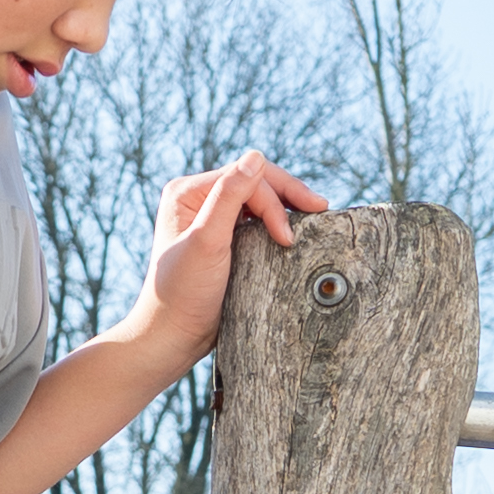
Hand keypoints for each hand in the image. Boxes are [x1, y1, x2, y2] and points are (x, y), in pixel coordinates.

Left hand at [114, 154, 328, 367]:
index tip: (289, 236)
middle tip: (321, 209)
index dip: (274, 199)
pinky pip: (253, 218)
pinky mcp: (220, 237)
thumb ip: (229, 197)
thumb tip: (256, 157)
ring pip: (257, 198)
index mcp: (187, 192)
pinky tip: (292, 229)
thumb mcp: (207, 242)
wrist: (172, 335)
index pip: (244, 177)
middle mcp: (196, 199)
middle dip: (287, 196)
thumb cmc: (182, 293)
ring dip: (284, 207)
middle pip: (253, 183)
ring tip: (311, 217)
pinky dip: (275, 221)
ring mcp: (208, 217)